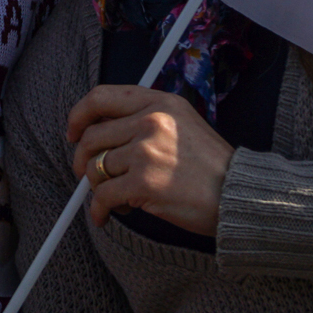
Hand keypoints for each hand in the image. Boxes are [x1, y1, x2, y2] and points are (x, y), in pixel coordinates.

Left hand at [68, 84, 234, 235]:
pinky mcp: (143, 182)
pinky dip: (99, 209)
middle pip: (92, 136)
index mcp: (159, 102)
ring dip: (99, 187)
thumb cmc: (212, 166)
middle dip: (83, 160)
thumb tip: (99, 135)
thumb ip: (145, 120)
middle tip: (87, 175)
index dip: (79, 115)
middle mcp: (150, 120)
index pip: (101, 97)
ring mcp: (146, 150)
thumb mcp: (182, 124)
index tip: (73, 132)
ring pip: (96, 167)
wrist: (240, 195)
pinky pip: (103, 195)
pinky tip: (106, 215)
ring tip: (116, 198)